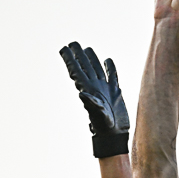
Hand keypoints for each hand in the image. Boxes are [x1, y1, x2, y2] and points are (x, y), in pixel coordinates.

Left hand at [60, 43, 129, 157]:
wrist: (115, 133)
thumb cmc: (104, 126)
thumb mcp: (97, 114)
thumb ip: (90, 103)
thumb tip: (81, 94)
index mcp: (87, 89)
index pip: (76, 70)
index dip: (69, 59)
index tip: (63, 49)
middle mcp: (94, 87)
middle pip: (85, 66)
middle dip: (79, 55)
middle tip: (73, 43)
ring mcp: (105, 89)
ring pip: (97, 69)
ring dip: (92, 59)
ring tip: (87, 49)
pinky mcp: (115, 92)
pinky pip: (112, 76)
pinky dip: (110, 68)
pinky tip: (108, 61)